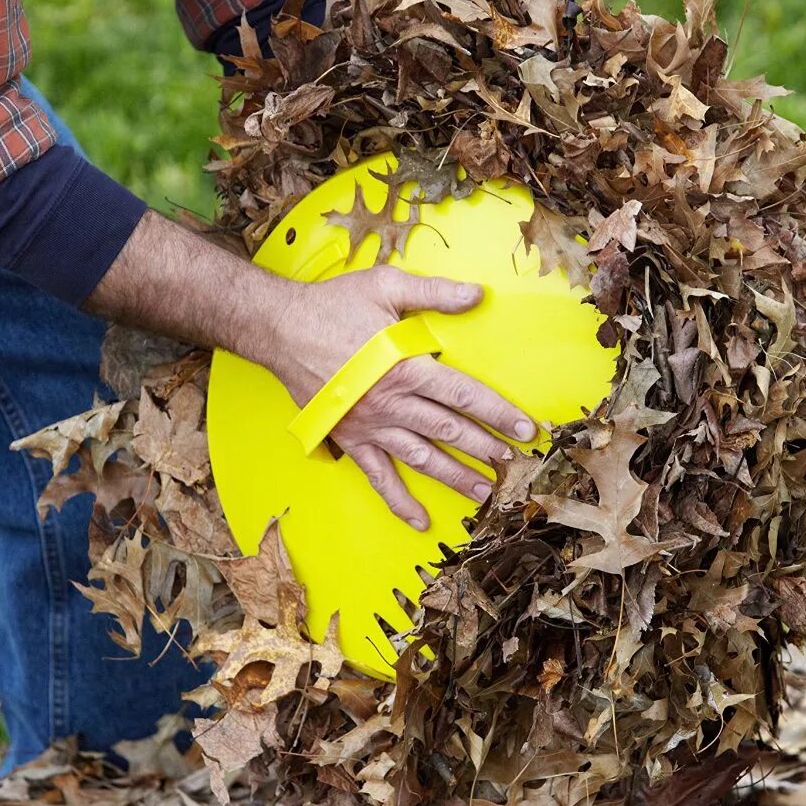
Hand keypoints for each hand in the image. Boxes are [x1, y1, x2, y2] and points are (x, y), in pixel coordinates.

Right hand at [263, 267, 534, 529]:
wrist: (279, 328)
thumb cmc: (333, 304)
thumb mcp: (385, 285)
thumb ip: (434, 292)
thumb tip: (476, 294)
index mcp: (406, 367)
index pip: (464, 395)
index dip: (498, 412)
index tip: (525, 428)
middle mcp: (392, 403)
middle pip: (449, 430)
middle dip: (485, 447)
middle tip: (513, 462)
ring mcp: (371, 426)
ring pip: (422, 458)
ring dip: (455, 476)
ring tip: (484, 490)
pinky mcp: (350, 439)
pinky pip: (378, 477)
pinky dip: (398, 502)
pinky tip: (420, 520)